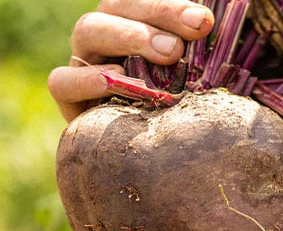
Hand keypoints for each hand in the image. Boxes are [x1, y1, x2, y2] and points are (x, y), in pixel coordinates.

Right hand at [47, 0, 214, 121]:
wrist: (155, 163)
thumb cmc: (186, 113)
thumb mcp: (198, 81)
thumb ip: (205, 57)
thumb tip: (219, 30)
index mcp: (138, 22)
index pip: (146, 0)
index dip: (172, 6)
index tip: (205, 22)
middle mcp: (109, 34)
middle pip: (117, 5)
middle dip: (157, 15)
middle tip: (187, 41)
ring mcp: (85, 62)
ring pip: (88, 30)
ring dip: (129, 37)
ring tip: (168, 56)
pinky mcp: (69, 97)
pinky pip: (63, 80)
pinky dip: (86, 78)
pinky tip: (114, 79)